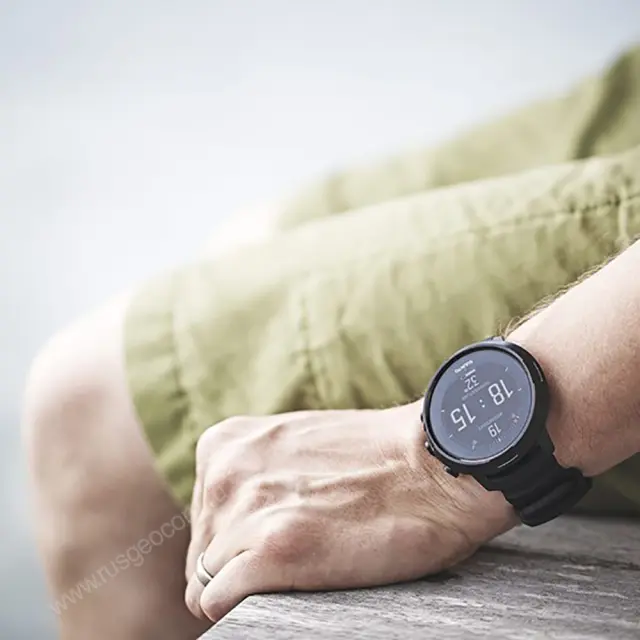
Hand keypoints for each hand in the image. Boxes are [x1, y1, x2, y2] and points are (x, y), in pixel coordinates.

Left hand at [184, 402, 514, 623]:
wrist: (432, 464)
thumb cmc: (374, 456)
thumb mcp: (292, 443)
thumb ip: (255, 472)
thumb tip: (236, 515)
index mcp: (223, 445)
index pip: (201, 517)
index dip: (234, 539)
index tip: (272, 539)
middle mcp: (222, 476)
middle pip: (201, 552)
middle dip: (237, 563)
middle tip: (292, 555)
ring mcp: (244, 514)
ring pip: (206, 583)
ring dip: (247, 584)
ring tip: (301, 564)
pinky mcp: (272, 554)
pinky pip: (218, 604)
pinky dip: (246, 605)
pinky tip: (292, 584)